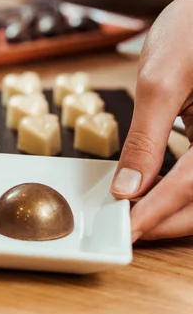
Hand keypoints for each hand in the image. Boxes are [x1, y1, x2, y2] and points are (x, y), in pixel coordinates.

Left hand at [111, 0, 192, 240]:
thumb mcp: (161, 81)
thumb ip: (147, 139)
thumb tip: (128, 187)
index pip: (192, 187)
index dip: (158, 214)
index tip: (129, 232)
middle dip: (168, 219)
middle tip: (129, 228)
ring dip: (176, 208)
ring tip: (137, 213)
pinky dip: (181, 185)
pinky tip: (154, 186)